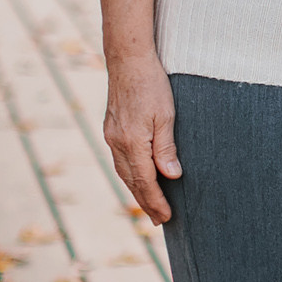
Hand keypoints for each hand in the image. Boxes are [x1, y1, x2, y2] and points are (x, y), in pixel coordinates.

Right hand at [104, 53, 180, 221]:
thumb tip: (171, 176)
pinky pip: (120, 160)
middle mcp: (117, 143)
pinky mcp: (111, 129)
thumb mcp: (165, 115)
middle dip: (146, 202)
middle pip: (132, 181)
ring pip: (124, 172)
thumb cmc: (152, 84)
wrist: (128, 60)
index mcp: (131, 142)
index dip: (155, 201)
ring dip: (137, 190)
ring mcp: (111, 136)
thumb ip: (166, 148)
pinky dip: (130, 174)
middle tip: (159, 221)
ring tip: (150, 205)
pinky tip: (138, 179)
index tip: (166, 218)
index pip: (144, 181)